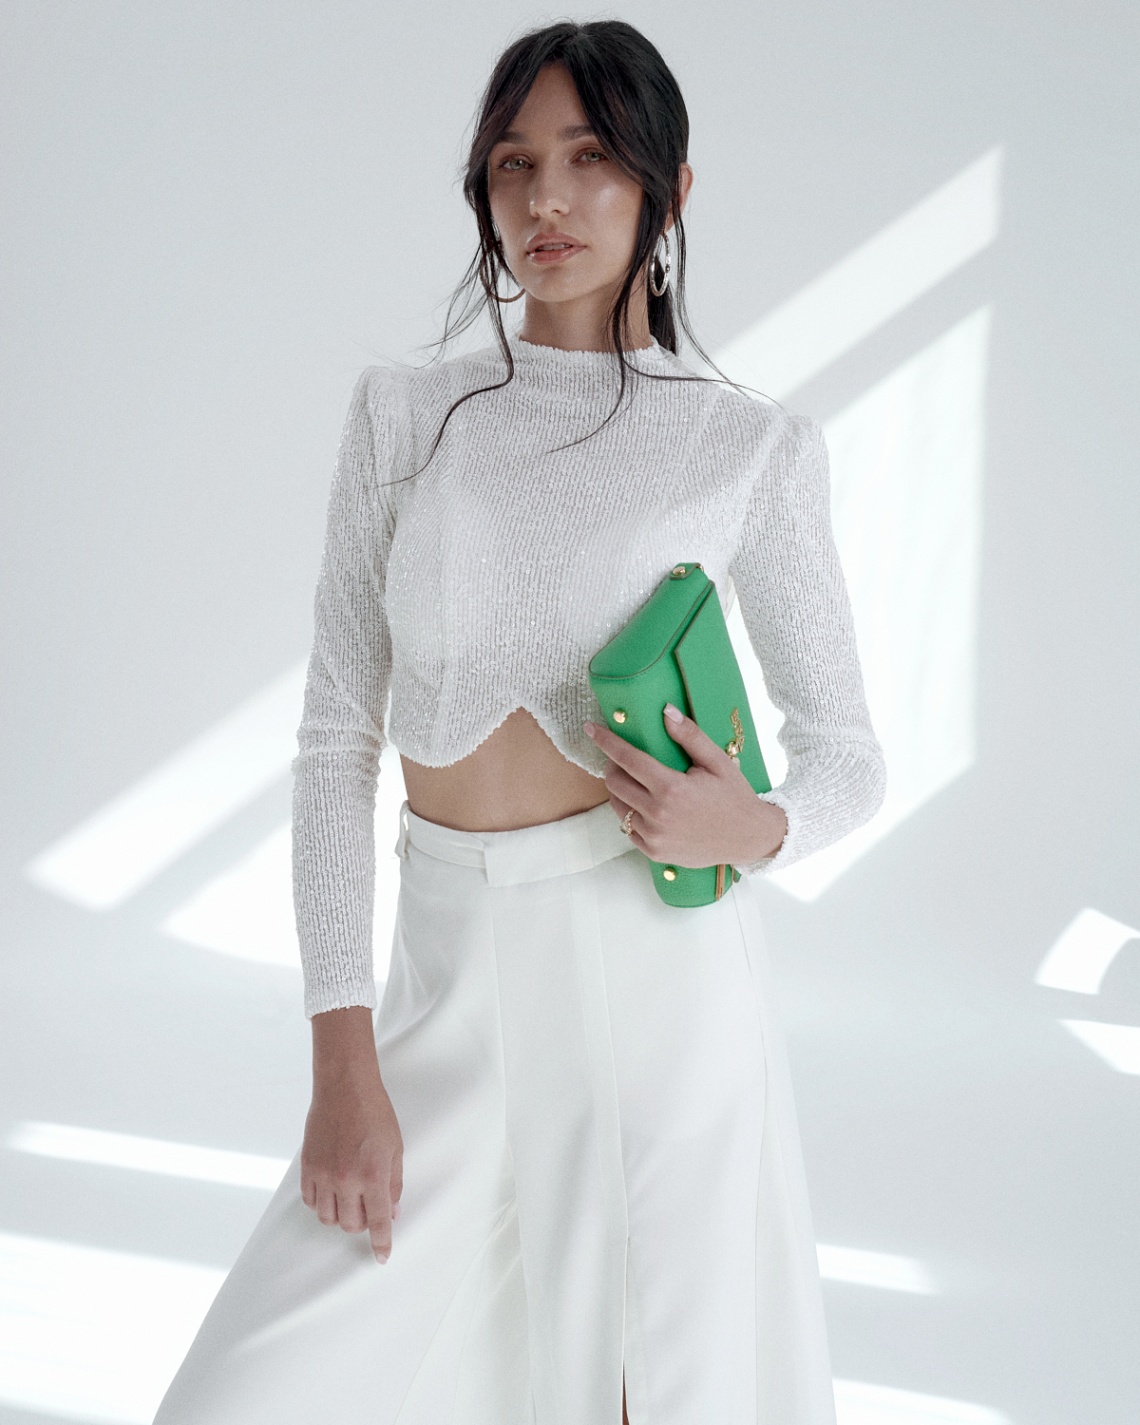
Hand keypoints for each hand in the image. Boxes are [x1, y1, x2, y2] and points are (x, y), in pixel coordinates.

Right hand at [301, 1008, 403, 1263]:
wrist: (344, 1088)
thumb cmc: (374, 1113)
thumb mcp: (395, 1147)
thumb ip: (394, 1183)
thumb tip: (392, 1213)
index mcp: (373, 1174)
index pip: (378, 1222)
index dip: (381, 1243)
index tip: (381, 1257)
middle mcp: (346, 1179)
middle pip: (350, 1224)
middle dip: (362, 1224)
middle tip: (369, 1208)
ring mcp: (323, 1174)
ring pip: (327, 1218)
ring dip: (340, 1216)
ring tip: (349, 1198)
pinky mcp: (307, 1167)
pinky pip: (310, 1201)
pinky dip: (321, 1204)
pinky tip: (331, 1190)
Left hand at [584, 702, 786, 867]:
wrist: (747, 838)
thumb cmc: (734, 796)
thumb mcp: (717, 761)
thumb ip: (689, 736)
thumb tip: (665, 711)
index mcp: (672, 789)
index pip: (628, 759)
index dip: (606, 741)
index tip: (591, 728)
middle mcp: (658, 815)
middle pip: (614, 783)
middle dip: (614, 766)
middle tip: (626, 760)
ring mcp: (654, 837)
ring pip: (617, 807)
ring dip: (620, 790)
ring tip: (638, 783)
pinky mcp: (654, 852)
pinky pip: (628, 829)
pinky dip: (631, 814)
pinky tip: (647, 806)